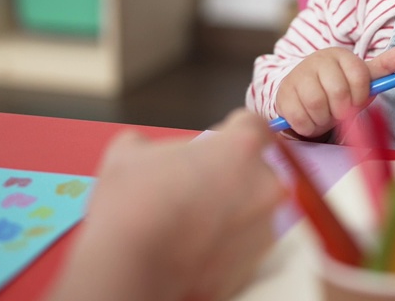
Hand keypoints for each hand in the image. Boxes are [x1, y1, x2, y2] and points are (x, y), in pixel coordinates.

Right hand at [48, 110, 283, 300]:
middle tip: (196, 184)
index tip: (219, 141)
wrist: (130, 269)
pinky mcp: (256, 263)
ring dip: (231, 208)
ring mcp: (264, 227)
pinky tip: (195, 243)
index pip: (254, 125)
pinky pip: (244, 242)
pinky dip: (226, 241)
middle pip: (256, 169)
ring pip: (252, 207)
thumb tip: (150, 153)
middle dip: (231, 173)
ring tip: (192, 219)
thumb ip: (157, 144)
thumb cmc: (133, 205)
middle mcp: (264, 185)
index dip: (233, 130)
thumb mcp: (130, 151)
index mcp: (242, 148)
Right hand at [274, 45, 394, 138]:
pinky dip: (309, 126)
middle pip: (338, 93)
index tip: (356, 100)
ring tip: (325, 114)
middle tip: (339, 110)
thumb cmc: (337, 86)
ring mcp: (298, 76)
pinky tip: (310, 118)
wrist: (300, 92)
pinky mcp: (283, 95)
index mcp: (340, 55)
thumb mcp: (361, 77)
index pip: (360, 77)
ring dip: (325, 119)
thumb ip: (384, 67)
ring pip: (318, 106)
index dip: (361, 96)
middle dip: (342, 109)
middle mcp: (317, 60)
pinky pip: (301, 118)